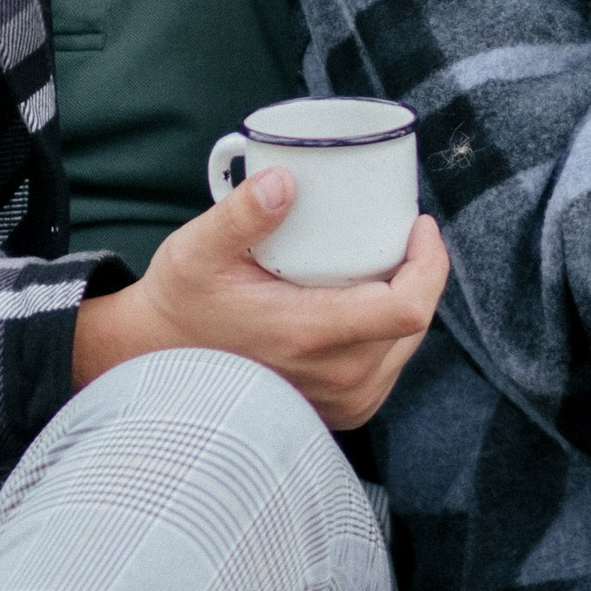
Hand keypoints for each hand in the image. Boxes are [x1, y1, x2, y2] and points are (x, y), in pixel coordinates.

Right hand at [69, 170, 448, 430]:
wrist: (160, 363)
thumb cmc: (183, 304)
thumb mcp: (197, 252)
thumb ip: (239, 215)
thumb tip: (284, 179)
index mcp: (311, 337)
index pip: (409, 308)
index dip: (430, 263)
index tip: (419, 225)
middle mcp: (336, 379)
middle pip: (414, 322)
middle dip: (417, 272)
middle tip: (397, 231)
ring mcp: (342, 402)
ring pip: (406, 345)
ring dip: (403, 299)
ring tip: (381, 261)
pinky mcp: (342, 411)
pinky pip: (387, 365)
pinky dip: (387, 330)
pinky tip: (366, 300)